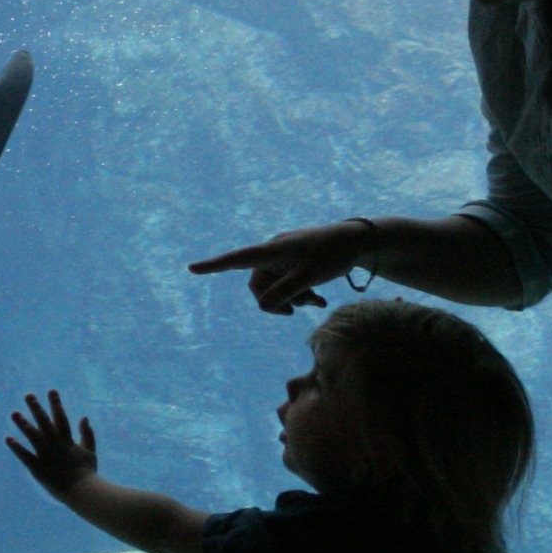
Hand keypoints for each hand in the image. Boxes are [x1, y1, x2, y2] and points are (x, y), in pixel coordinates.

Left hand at [6, 390, 99, 496]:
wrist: (82, 491)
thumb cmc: (87, 473)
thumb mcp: (90, 451)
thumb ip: (87, 433)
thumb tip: (84, 417)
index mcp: (68, 440)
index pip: (61, 418)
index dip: (56, 403)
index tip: (51, 391)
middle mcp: (56, 445)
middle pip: (44, 423)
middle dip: (36, 408)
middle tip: (28, 395)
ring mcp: (46, 456)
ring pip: (33, 436)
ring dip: (23, 424)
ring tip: (14, 413)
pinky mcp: (38, 468)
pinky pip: (25, 456)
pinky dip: (16, 447)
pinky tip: (8, 438)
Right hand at [187, 220, 370, 314]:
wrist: (359, 240)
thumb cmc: (333, 256)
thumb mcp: (308, 277)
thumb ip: (284, 293)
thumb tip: (263, 305)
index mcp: (272, 250)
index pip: (237, 259)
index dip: (214, 266)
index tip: (191, 268)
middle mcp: (274, 252)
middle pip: (259, 284)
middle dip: (275, 300)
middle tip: (295, 312)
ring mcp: (286, 257)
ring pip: (276, 286)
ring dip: (292, 298)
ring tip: (315, 302)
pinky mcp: (297, 261)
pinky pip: (289, 282)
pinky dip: (301, 293)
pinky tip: (319, 301)